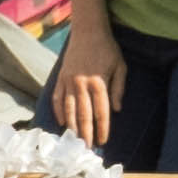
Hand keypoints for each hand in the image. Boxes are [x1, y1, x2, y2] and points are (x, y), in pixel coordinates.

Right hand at [51, 23, 123, 147]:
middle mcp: (82, 84)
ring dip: (72, 126)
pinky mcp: (60, 78)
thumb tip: (117, 110)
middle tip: (88, 147)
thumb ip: (118, 88)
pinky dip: (59, 112)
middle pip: (83, 114)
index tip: (104, 140)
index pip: (101, 111)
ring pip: (69, 109)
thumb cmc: (107, 48)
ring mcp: (68, 81)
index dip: (103, 128)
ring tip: (75, 140)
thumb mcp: (120, 66)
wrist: (88, 30)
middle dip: (86, 133)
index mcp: (99, 82)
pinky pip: (57, 98)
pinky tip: (62, 123)